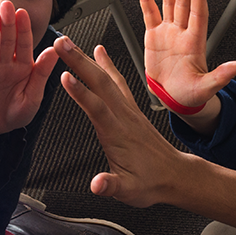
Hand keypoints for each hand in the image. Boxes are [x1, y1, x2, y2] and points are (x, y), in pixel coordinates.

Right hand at [0, 0, 58, 134]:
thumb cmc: (14, 116)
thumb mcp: (32, 98)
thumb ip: (42, 74)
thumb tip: (55, 51)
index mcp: (22, 67)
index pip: (23, 43)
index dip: (22, 28)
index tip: (21, 13)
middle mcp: (5, 62)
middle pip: (5, 37)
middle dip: (4, 19)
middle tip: (1, 4)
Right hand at [54, 37, 191, 207]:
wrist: (175, 177)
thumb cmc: (152, 183)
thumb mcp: (129, 191)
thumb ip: (111, 186)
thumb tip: (97, 184)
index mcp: (118, 135)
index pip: (98, 109)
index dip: (81, 93)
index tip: (64, 76)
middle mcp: (124, 117)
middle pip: (100, 84)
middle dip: (79, 62)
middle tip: (60, 43)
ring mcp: (128, 111)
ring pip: (106, 79)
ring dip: (87, 59)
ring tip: (69, 43)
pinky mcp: (131, 109)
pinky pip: (117, 81)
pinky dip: (106, 65)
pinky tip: (99, 54)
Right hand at [139, 0, 235, 130]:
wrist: (174, 98)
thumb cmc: (191, 95)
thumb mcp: (207, 87)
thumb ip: (221, 76)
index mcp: (195, 43)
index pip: (198, 14)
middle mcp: (182, 34)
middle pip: (184, 4)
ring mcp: (168, 33)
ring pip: (168, 4)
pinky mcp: (154, 37)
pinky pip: (150, 14)